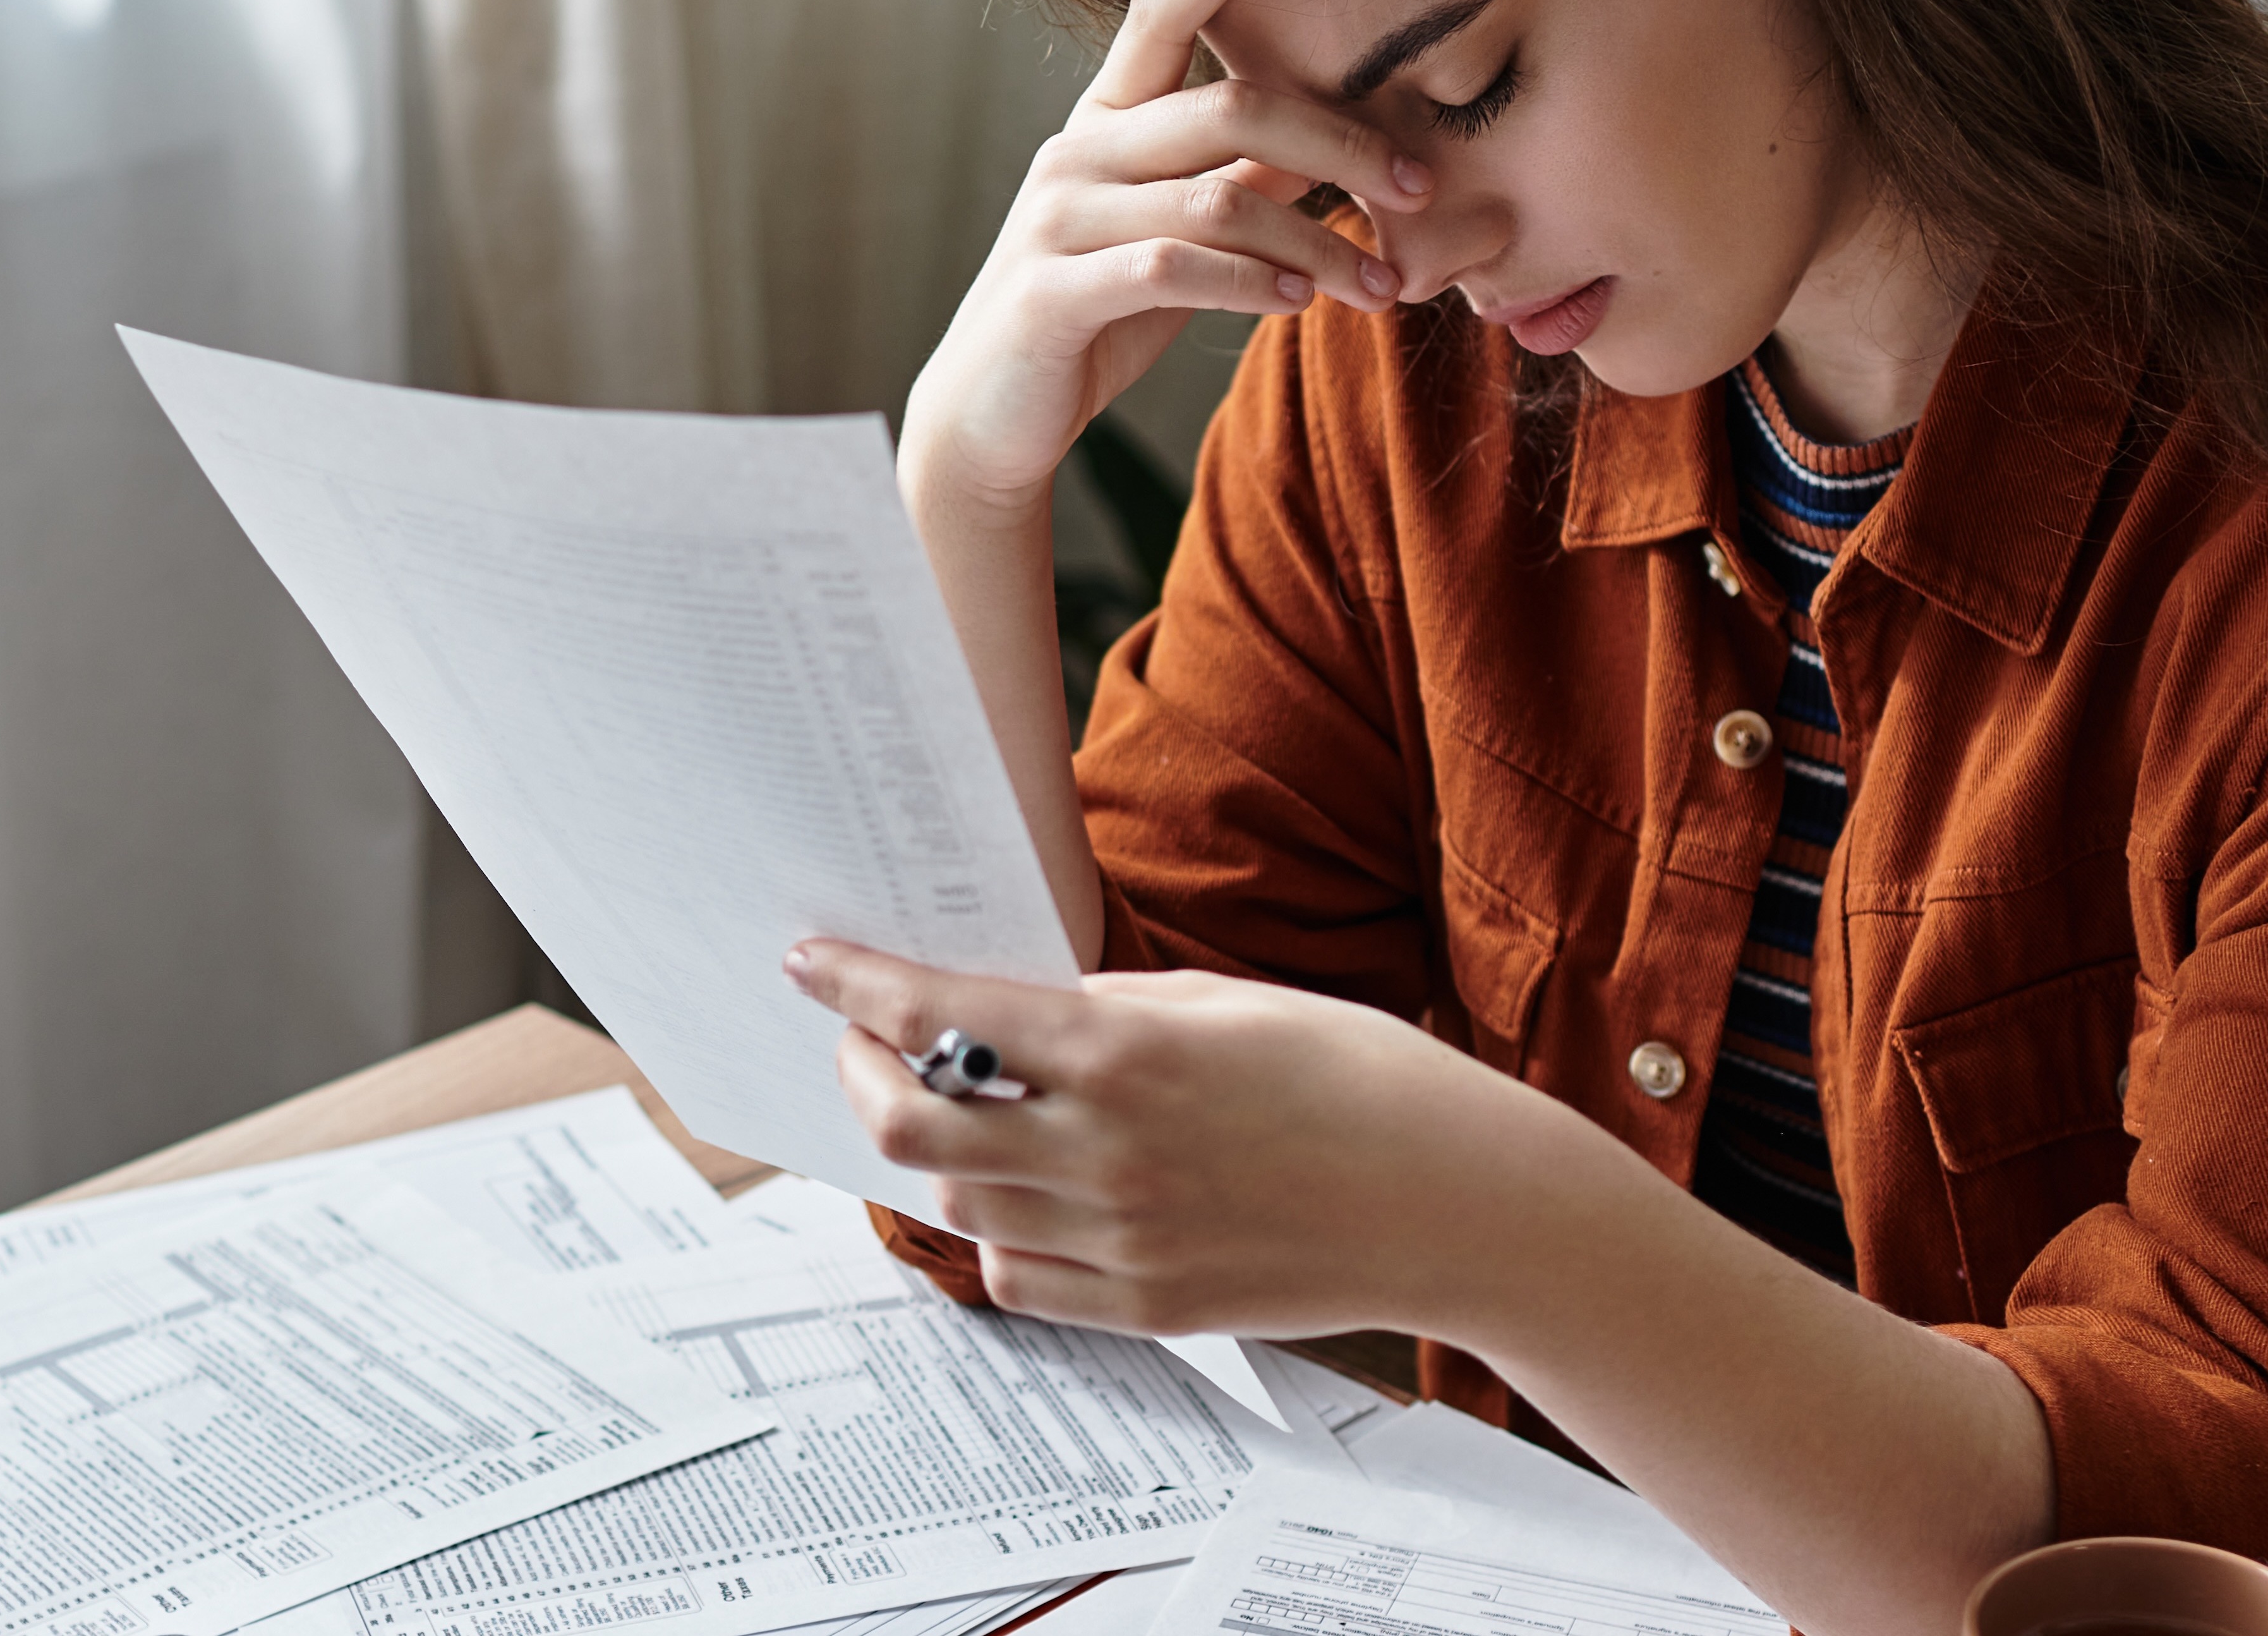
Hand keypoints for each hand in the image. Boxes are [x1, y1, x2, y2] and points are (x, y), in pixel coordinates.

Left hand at [785, 938, 1630, 1340]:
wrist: (1457, 1200)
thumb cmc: (1357, 1078)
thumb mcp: (1225, 1002)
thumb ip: (1107, 1007)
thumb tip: (1015, 1016)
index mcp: (1126, 1051)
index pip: (940, 1014)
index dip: (857, 985)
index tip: (810, 962)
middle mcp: (1108, 1150)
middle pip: (910, 1126)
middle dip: (862, 1077)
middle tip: (863, 1046)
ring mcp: (1123, 1239)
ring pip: (956, 1205)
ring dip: (930, 1156)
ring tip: (946, 1115)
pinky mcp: (1148, 1306)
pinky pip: (1018, 1278)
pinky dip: (996, 1234)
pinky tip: (1022, 1197)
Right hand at [898, 0, 1433, 526]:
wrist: (988, 416)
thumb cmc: (1096, 313)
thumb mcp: (1176, 234)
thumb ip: (1244, 180)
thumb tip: (1343, 140)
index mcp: (1107, 120)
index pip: (1161, 13)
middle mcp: (1076, 152)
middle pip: (1228, 107)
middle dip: (1341, 143)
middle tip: (1419, 186)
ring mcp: (1057, 220)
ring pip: (1216, 202)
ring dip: (1317, 244)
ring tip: (1379, 286)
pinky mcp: (1050, 293)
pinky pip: (1170, 270)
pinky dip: (1248, 286)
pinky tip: (1295, 303)